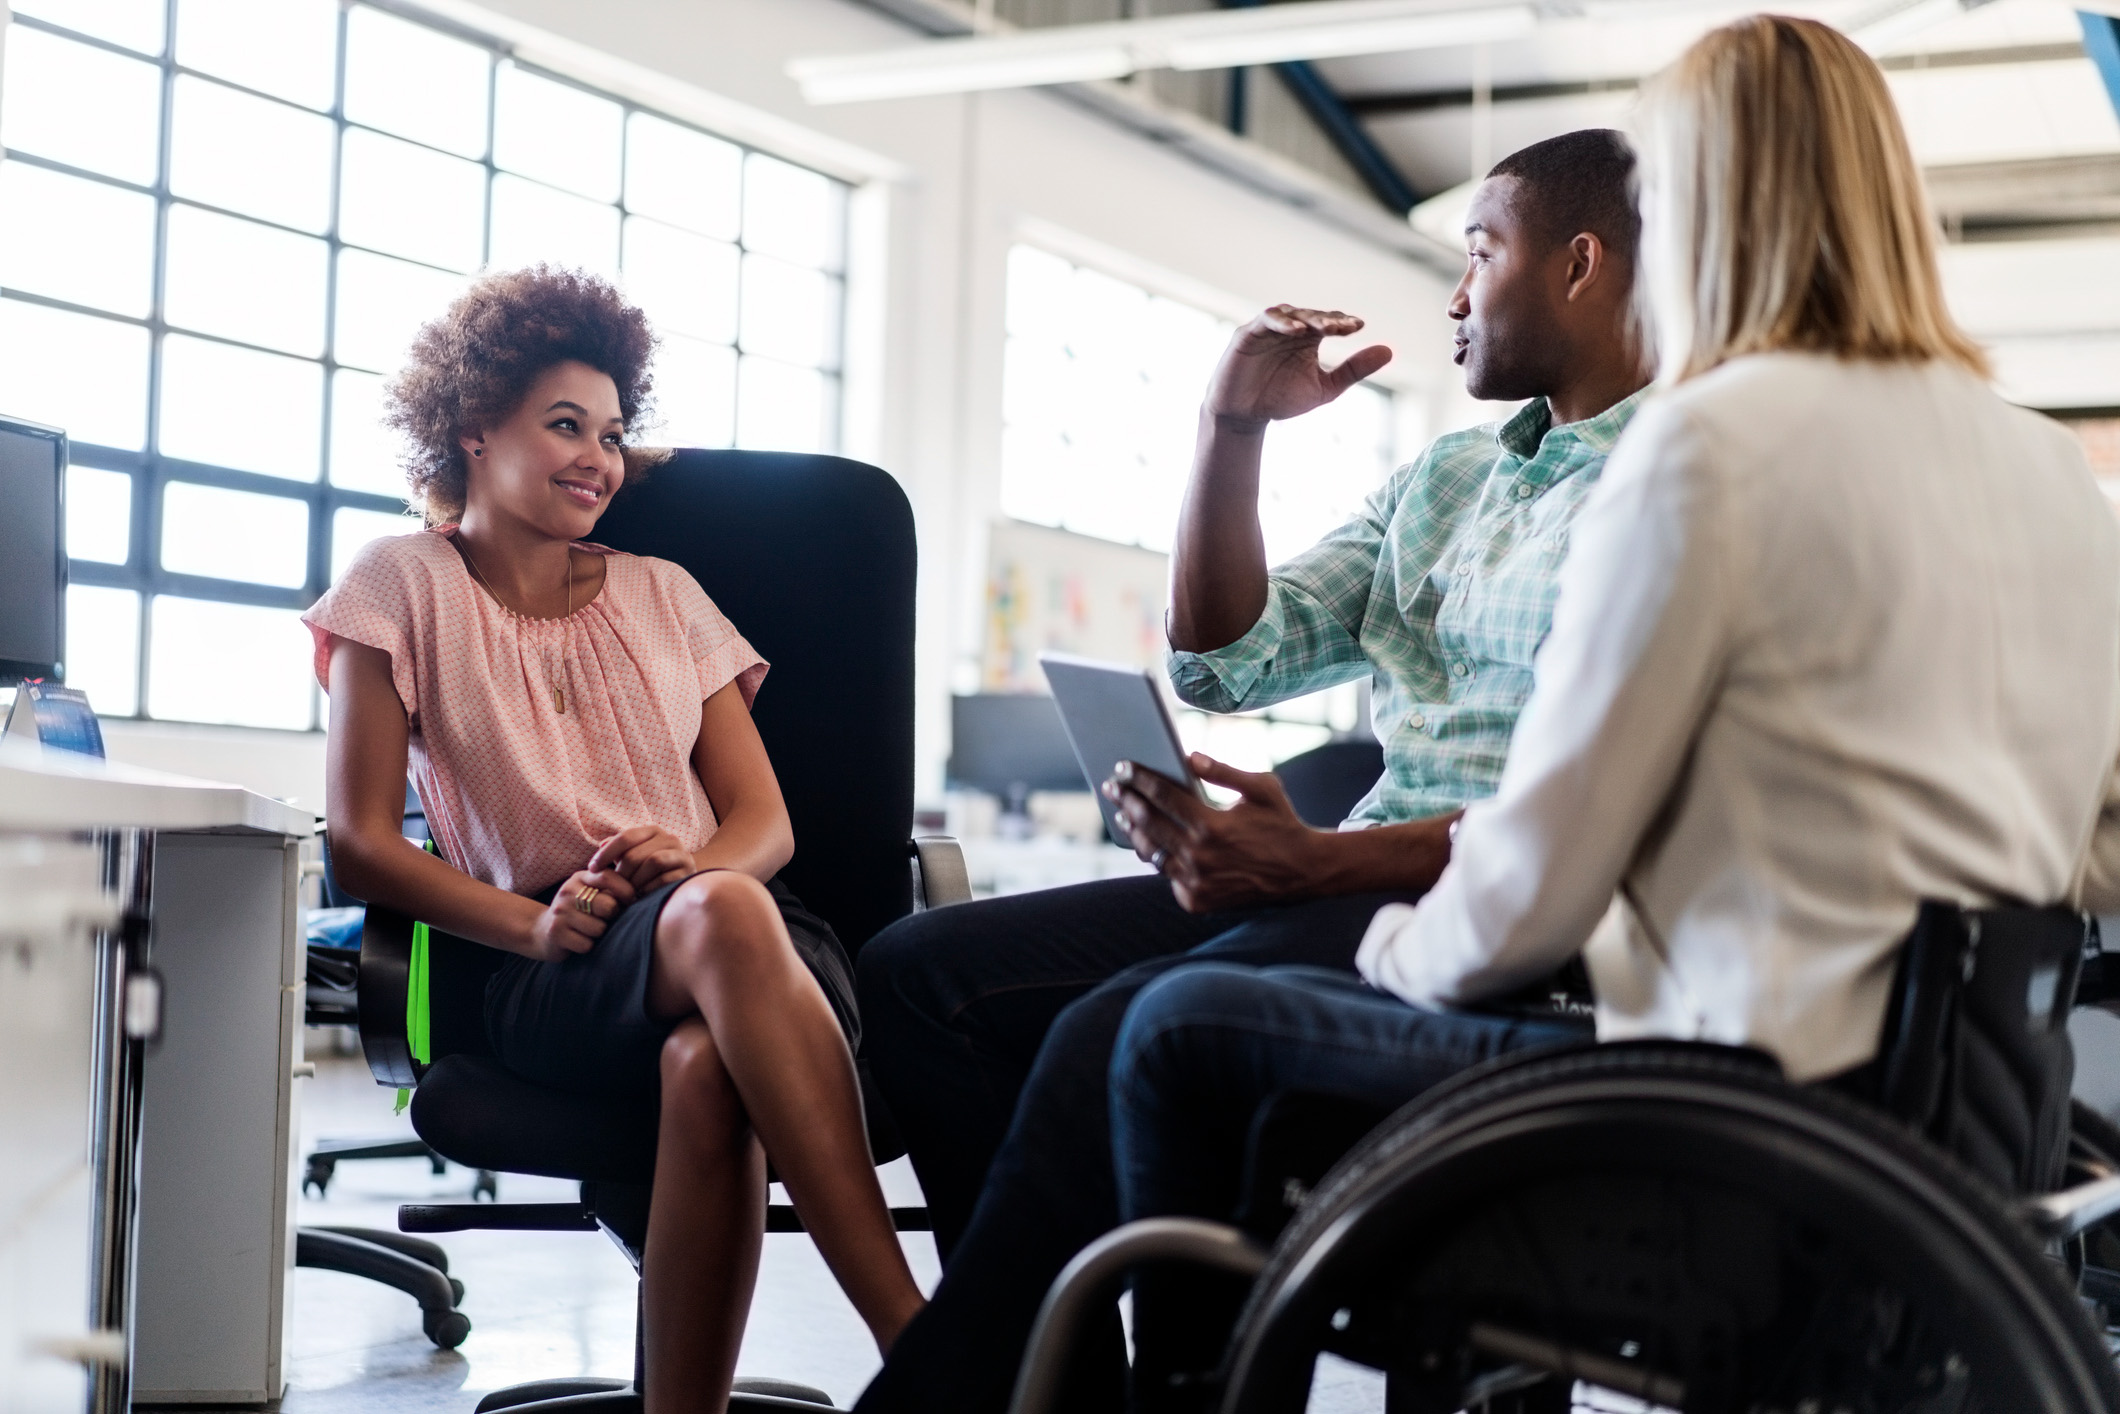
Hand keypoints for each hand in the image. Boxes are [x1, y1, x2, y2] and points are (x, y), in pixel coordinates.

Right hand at [527, 868, 637, 960]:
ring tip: (590, 930)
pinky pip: (586, 944)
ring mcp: (560, 912)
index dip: (625, 890)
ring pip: (598, 928)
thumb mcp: (592, 892)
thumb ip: (613, 887)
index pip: (607, 877)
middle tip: (606, 919)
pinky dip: (588, 946)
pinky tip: (580, 941)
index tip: (631, 900)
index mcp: (581, 878)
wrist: (543, 931)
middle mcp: (568, 892)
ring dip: (600, 934)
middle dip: (613, 916)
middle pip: (607, 906)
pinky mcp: (555, 933)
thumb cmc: (579, 911)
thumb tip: (645, 888)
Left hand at [590, 826, 695, 893]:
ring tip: (629, 892)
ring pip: (653, 862)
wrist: (681, 888)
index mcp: (653, 831)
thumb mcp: (633, 857)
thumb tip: (602, 844)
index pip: (626, 837)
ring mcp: (681, 854)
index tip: (591, 869)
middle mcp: (670, 838)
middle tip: (614, 887)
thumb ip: (617, 849)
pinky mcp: (688, 872)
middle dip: (621, 873)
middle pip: (636, 853)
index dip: (606, 853)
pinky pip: (665, 878)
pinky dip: (649, 889)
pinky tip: (643, 896)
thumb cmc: (649, 872)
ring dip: (636, 881)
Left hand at [1102, 753, 1328, 911]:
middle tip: (1112, 786)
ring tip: (1125, 814)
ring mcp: (1196, 883)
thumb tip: (1189, 756)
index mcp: (1212, 825)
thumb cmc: (1282, 823)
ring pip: (1151, 853)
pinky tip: (1150, 841)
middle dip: (1126, 801)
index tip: (1123, 766)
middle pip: (1148, 823)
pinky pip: (1167, 875)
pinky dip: (1159, 857)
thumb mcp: (1261, 788)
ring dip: (1135, 831)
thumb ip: (1223, 771)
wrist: (1304, 873)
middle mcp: (1199, 857)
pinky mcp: (1196, 901)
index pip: (1162, 796)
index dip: (1139, 779)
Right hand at [1203, 306, 1393, 432]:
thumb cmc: (1281, 399)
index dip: (1343, 322)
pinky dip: (1281, 322)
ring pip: (1290, 312)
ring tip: (1324, 327)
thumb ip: (1354, 370)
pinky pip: (1265, 321)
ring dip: (1307, 318)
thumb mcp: (1325, 388)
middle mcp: (1290, 329)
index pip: (1330, 322)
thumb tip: (1389, 351)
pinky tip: (1296, 330)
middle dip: (1328, 320)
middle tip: (1344, 327)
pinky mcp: (1247, 334)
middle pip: (1312, 315)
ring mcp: (1268, 329)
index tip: (1359, 326)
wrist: (1243, 416)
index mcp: (1309, 339)